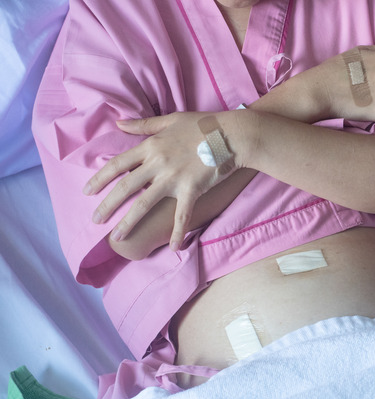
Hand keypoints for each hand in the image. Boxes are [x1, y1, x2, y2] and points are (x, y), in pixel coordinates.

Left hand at [84, 112, 236, 251]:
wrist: (232, 135)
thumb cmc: (203, 124)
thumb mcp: (171, 119)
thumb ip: (143, 124)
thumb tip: (118, 123)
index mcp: (151, 146)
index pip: (118, 164)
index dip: (100, 178)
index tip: (88, 191)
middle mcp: (157, 163)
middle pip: (125, 187)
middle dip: (107, 205)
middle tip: (95, 220)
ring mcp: (173, 178)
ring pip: (145, 203)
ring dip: (129, 222)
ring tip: (116, 237)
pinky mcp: (191, 190)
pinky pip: (182, 215)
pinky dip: (177, 232)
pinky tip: (172, 247)